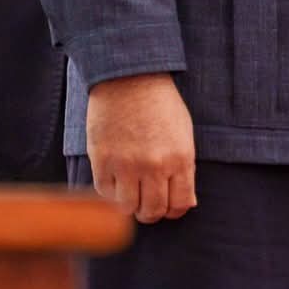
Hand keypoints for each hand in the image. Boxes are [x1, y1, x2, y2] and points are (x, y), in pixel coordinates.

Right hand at [86, 72, 195, 224]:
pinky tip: (116, 180)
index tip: (167, 204)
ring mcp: (126, 165)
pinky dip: (110, 193)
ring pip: (128, 208)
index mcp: (180, 158)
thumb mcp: (183, 132)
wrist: (128, 76)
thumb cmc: (159, 102)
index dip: (173, 210)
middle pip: (153, 211)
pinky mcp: (102, 160)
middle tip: (146, 201)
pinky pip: (105, 194)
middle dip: (151, 211)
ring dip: (130, 204)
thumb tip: (186, 203)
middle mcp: (154, 166)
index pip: (179, 205)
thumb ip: (185, 169)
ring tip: (130, 192)